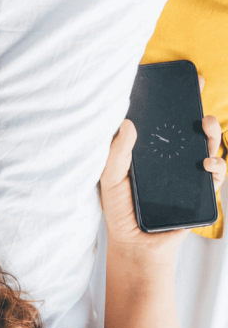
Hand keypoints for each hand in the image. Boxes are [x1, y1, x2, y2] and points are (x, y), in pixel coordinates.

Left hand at [99, 75, 225, 256]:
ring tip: (205, 128)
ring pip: (209, 149)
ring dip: (213, 135)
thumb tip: (127, 123)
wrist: (134, 244)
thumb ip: (117, 153)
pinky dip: (217, 166)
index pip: (167, 124)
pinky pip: (216, 175)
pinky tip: (206, 164)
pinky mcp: (200, 193)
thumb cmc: (119, 210)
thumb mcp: (110, 178)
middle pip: (193, 133)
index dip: (178, 104)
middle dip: (202, 116)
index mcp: (151, 153)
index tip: (188, 83)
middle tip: (199, 109)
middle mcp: (172, 161)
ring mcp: (188, 176)